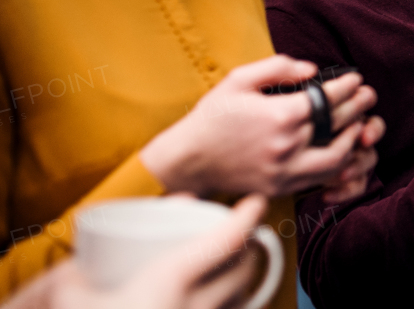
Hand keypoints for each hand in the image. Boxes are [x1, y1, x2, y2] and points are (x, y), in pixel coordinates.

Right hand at [8, 195, 269, 308]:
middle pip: (242, 272)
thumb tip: (177, 202)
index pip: (226, 242)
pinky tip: (223, 304)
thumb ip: (123, 231)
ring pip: (241, 304)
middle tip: (242, 235)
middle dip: (249, 249)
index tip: (256, 202)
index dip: (247, 217)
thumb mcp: (70, 283)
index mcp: (169, 283)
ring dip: (243, 283)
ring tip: (234, 269)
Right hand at [141, 55, 377, 197]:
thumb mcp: (238, 80)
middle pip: (338, 124)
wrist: (188, 160)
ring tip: (358, 124)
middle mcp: (287, 145)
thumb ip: (278, 68)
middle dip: (359, 106)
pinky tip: (340, 150)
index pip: (329, 98)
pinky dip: (337, 164)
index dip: (348, 86)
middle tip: (367, 95)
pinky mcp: (281, 187)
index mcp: (279, 115)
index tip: (355, 78)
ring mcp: (285, 171)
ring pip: (337, 157)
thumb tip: (312, 70)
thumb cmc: (213, 117)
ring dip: (353, 139)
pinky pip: (320, 179)